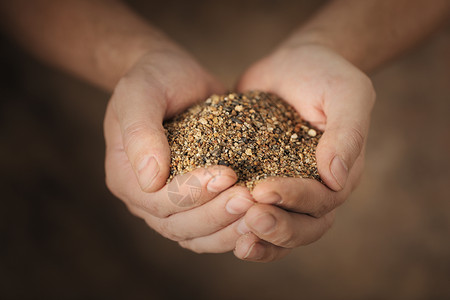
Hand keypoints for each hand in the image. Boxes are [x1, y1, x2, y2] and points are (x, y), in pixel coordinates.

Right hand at [104, 48, 254, 249]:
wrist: (174, 76)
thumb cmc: (154, 79)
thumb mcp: (140, 93)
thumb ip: (140, 133)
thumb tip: (150, 180)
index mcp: (127, 178)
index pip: (159, 201)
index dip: (193, 193)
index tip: (228, 173)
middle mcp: (146, 199)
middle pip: (180, 226)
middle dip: (217, 214)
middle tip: (251, 198)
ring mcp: (172, 205)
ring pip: (198, 235)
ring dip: (229, 230)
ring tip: (261, 213)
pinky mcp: (197, 201)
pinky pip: (213, 229)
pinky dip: (234, 230)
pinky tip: (260, 220)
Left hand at [234, 44, 374, 261]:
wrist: (291, 66)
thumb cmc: (324, 74)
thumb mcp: (346, 93)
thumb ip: (347, 133)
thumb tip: (336, 179)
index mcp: (339, 173)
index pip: (321, 200)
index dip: (294, 199)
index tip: (263, 189)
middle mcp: (314, 189)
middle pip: (303, 227)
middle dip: (277, 229)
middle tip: (249, 220)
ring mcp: (286, 189)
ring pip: (279, 229)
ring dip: (259, 239)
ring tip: (235, 241)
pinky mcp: (258, 182)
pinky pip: (253, 213)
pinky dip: (237, 227)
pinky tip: (216, 226)